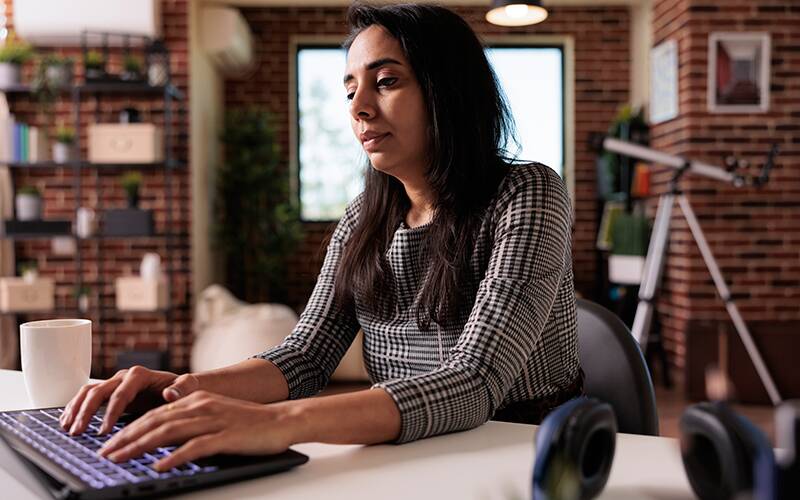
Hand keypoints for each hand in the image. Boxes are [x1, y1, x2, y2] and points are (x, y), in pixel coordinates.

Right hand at [60, 365, 199, 435]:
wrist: (179, 386)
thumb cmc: (183, 388)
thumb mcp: (189, 387)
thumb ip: (183, 388)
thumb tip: (170, 393)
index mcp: (140, 375)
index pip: (120, 394)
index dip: (111, 413)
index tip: (104, 431)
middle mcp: (124, 377)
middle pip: (98, 391)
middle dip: (86, 412)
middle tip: (78, 432)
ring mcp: (114, 383)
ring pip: (88, 392)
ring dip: (75, 409)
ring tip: (67, 428)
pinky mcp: (109, 391)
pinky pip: (87, 396)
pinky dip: (75, 407)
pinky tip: (66, 421)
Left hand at [98, 391, 296, 470]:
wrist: (283, 420)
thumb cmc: (251, 422)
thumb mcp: (216, 412)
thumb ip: (190, 413)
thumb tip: (165, 414)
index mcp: (196, 399)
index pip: (154, 413)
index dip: (129, 428)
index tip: (110, 443)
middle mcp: (201, 406)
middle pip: (155, 421)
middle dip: (126, 438)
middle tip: (104, 453)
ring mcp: (213, 420)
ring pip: (167, 431)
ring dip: (140, 446)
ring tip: (120, 459)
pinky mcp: (225, 436)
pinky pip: (194, 447)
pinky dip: (174, 457)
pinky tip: (159, 466)